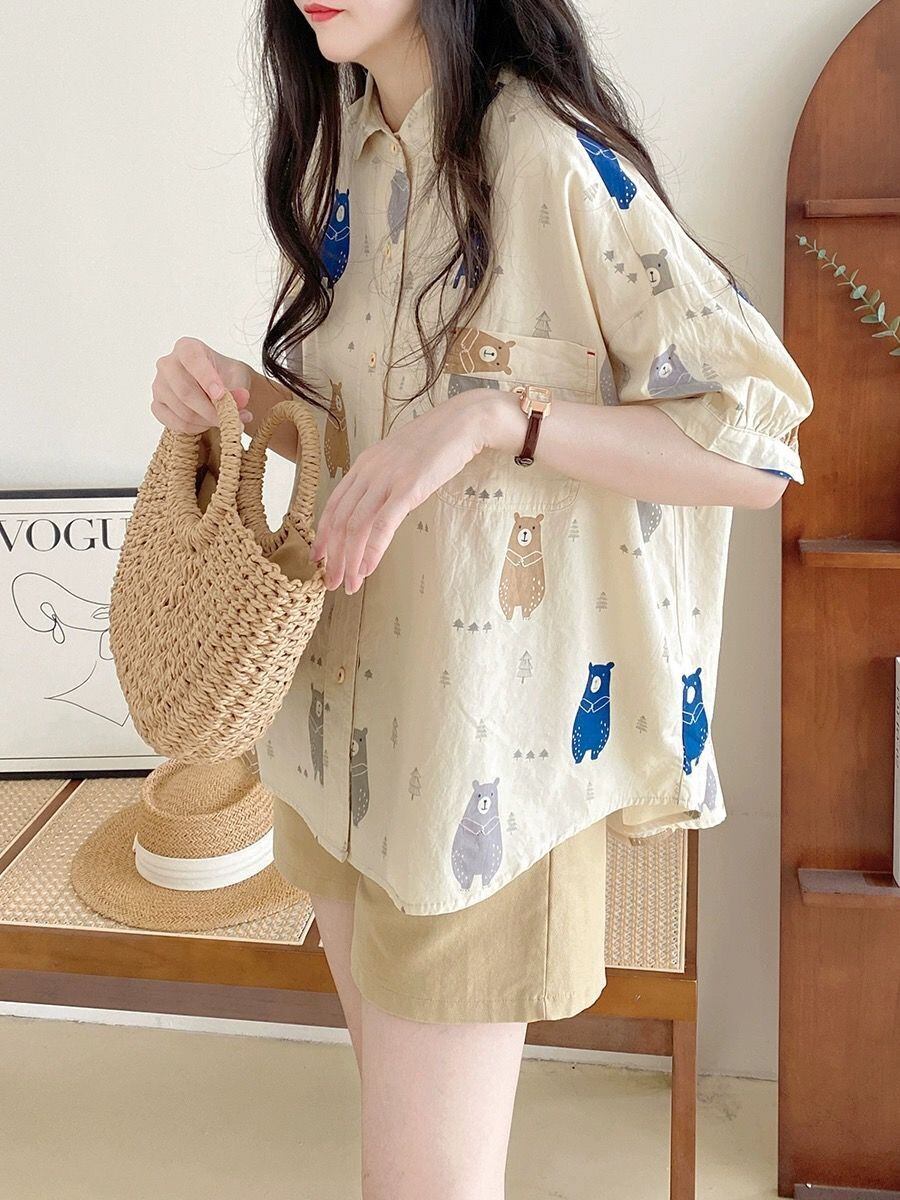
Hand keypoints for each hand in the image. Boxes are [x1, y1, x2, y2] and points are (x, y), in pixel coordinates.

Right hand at [150, 336, 253, 433]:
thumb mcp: (238, 378)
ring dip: (207, 422)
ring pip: (183, 412)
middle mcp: (167, 364)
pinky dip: (196, 428)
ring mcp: (159, 386)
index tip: (221, 395)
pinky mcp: (157, 405)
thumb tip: (241, 399)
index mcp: (187, 347)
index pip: (192, 359)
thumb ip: (238, 388)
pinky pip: (176, 424)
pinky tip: (207, 423)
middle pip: (186, 392)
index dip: (206, 378)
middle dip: (211, 411)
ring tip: (223, 420)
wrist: (218, 388)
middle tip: (231, 419)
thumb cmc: (226, 377)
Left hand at [309, 390, 494, 593]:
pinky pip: (383, 523)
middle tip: (332, 582)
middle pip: (340, 520)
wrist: (461, 423)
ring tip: (350, 584)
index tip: (319, 558)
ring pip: (357, 526)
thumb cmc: (434, 444)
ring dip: (350, 560)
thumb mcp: (398, 461)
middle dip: (333, 556)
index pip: (333, 505)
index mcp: (363, 465)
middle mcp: (368, 472)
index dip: (323, 535)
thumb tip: (377, 508)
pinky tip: (368, 568)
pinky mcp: (408, 487)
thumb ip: (383, 482)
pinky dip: (372, 550)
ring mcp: (387, 479)